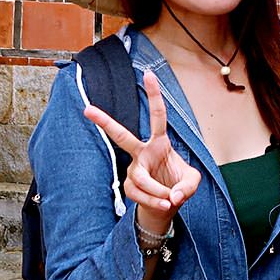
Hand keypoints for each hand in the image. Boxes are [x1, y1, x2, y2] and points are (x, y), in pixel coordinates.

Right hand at [84, 69, 199, 234]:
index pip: (157, 116)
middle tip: (86, 109)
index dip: (154, 95)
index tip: (148, 74)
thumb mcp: (192, 183)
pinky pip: (140, 194)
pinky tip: (166, 204)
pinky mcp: (129, 186)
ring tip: (171, 199)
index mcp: (159, 143)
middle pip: (121, 136)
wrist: (167, 205)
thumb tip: (173, 195)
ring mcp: (134, 170)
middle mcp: (142, 153)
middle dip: (104, 122)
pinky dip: (156, 201)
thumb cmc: (178, 185)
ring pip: (141, 179)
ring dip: (158, 191)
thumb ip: (188, 186)